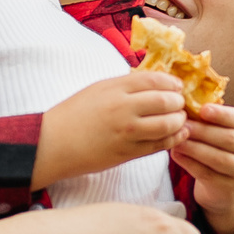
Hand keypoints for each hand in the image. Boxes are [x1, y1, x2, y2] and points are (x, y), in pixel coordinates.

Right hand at [35, 72, 187, 187]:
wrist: (53, 143)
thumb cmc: (74, 114)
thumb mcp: (98, 89)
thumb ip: (125, 85)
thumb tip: (154, 82)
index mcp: (115, 88)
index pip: (155, 80)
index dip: (172, 83)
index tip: (178, 87)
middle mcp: (123, 108)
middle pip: (166, 101)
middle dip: (179, 103)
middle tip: (180, 104)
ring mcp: (127, 132)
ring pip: (167, 125)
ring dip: (179, 122)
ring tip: (179, 120)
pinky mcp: (128, 153)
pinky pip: (159, 146)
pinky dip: (173, 139)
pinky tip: (177, 135)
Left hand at [171, 101, 233, 233]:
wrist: (226, 188)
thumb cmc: (217, 152)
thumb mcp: (218, 134)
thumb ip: (206, 122)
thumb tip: (181, 105)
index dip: (221, 114)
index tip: (203, 109)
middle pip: (229, 139)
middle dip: (203, 131)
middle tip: (182, 125)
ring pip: (219, 158)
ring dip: (195, 148)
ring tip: (177, 141)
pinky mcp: (228, 188)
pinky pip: (208, 174)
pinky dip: (190, 164)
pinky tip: (176, 155)